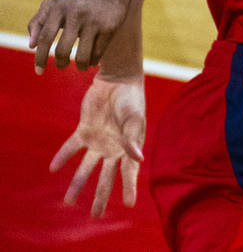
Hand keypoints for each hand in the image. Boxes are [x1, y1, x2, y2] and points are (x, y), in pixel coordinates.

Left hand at [27, 0, 133, 72]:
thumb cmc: (76, 2)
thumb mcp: (54, 5)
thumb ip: (37, 22)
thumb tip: (32, 46)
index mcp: (59, 8)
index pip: (45, 38)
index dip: (40, 57)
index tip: (39, 71)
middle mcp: (76, 13)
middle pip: (62, 50)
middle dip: (61, 63)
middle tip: (62, 65)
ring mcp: (94, 20)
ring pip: (82, 56)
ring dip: (80, 66)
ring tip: (80, 66)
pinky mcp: (110, 27)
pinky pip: (98, 52)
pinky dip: (93, 60)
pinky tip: (92, 60)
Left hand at [50, 74, 145, 217]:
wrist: (117, 80)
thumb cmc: (131, 99)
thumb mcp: (134, 119)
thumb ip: (132, 139)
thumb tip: (138, 159)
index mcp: (129, 147)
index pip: (129, 172)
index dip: (129, 188)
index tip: (129, 205)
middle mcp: (113, 148)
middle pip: (105, 177)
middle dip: (101, 196)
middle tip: (96, 215)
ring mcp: (98, 141)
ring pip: (85, 168)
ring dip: (77, 184)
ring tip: (68, 202)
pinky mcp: (84, 130)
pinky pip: (71, 147)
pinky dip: (62, 157)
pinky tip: (53, 168)